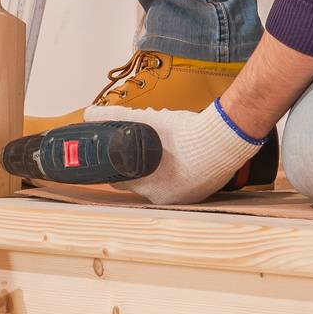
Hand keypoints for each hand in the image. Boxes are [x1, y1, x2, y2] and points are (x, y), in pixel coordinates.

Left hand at [81, 100, 265, 205]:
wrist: (223, 141)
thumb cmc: (184, 134)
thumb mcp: (147, 120)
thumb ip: (116, 117)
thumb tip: (89, 114)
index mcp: (145, 184)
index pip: (119, 181)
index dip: (115, 166)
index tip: (116, 156)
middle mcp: (162, 198)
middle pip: (139, 184)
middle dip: (137, 168)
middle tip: (140, 150)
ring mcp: (182, 199)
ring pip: (161, 186)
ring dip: (158, 171)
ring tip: (163, 151)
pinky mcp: (200, 195)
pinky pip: (181, 188)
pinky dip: (177, 176)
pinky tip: (181, 160)